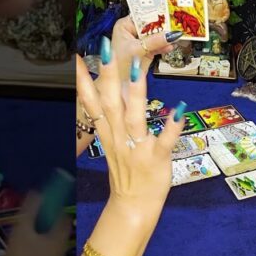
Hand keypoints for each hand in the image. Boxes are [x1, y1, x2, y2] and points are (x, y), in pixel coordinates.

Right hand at [75, 38, 184, 227]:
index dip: (83, 81)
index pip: (91, 103)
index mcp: (108, 133)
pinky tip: (179, 110)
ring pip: (134, 119)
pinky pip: (164, 141)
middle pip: (110, 104)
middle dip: (107, 77)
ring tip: (138, 71)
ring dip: (135, 95)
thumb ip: (111, 118)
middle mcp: (120, 137)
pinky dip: (172, 127)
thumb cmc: (126, 171)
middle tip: (106, 50)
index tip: (76, 56)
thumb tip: (112, 89)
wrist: (133, 206)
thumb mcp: (112, 143)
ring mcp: (138, 148)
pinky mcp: (157, 158)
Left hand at [107, 17, 181, 84]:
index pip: (142, 16)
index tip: (168, 15)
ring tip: (176, 37)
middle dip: (163, 28)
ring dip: (165, 38)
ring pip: (156, 36)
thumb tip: (170, 35)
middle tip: (175, 26)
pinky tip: (170, 47)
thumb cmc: (118, 65)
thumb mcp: (136, 50)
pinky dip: (164, 47)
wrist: (120, 82)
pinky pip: (158, 45)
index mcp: (125, 25)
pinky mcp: (147, 50)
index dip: (155, 15)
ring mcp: (140, 41)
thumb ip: (154, 42)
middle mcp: (133, 31)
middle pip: (151, 25)